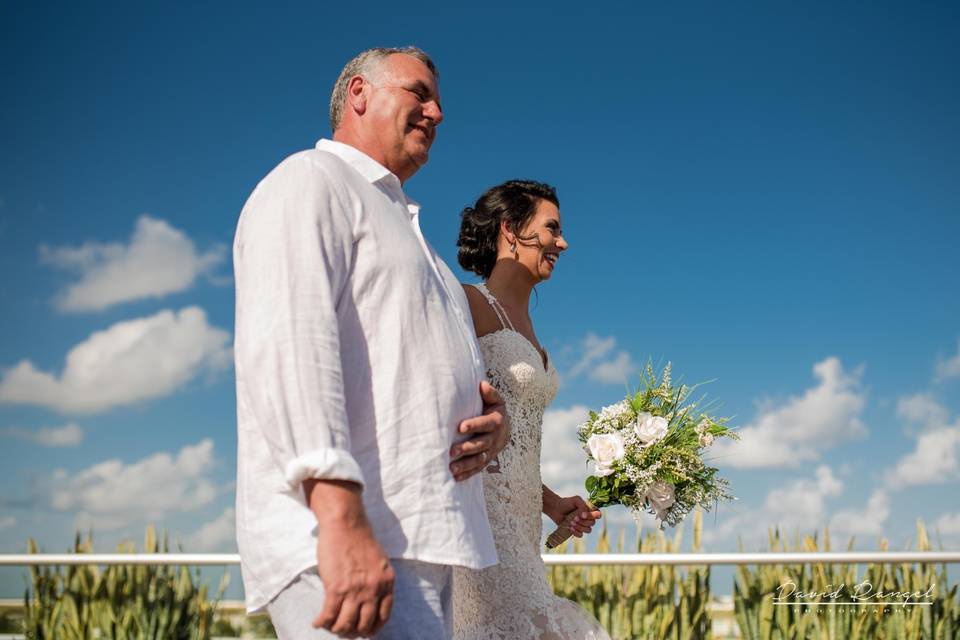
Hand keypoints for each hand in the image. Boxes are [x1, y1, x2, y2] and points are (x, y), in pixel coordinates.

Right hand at [305, 480, 394, 637]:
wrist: (346, 523)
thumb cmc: (360, 538)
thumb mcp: (379, 561)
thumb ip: (378, 580)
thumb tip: (369, 600)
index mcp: (387, 582)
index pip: (383, 617)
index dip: (372, 628)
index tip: (364, 631)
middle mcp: (374, 589)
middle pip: (364, 625)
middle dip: (353, 631)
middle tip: (344, 630)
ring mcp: (355, 590)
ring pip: (346, 624)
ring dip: (336, 629)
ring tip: (330, 626)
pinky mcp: (335, 588)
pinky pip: (329, 615)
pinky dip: (322, 622)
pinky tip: (317, 622)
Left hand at [449, 381, 509, 481]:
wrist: (505, 428)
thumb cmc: (493, 410)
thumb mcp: (495, 400)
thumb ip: (490, 393)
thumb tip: (482, 385)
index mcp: (496, 421)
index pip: (485, 424)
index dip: (474, 425)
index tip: (460, 427)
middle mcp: (494, 438)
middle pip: (481, 444)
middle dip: (466, 448)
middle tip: (451, 452)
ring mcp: (491, 451)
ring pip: (479, 460)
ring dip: (465, 465)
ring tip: (451, 469)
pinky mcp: (486, 460)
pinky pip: (477, 469)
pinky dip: (467, 474)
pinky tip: (455, 478)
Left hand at [545, 495, 600, 536]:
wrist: (556, 508)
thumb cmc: (566, 503)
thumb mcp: (576, 500)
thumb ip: (583, 505)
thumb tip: (586, 513)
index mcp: (589, 510)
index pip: (598, 515)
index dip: (593, 516)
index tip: (582, 514)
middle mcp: (588, 518)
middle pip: (592, 523)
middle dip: (583, 521)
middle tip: (574, 518)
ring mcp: (583, 525)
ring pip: (588, 530)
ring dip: (580, 527)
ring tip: (571, 522)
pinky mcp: (577, 531)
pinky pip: (581, 535)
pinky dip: (576, 532)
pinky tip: (570, 527)